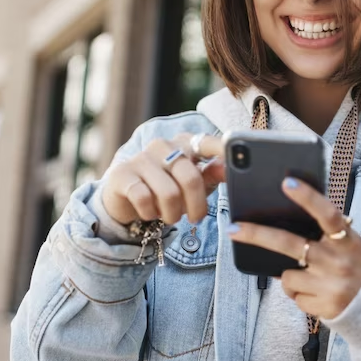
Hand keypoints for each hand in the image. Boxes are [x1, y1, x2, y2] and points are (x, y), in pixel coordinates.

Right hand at [101, 133, 224, 225]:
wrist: (125, 197)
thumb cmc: (167, 188)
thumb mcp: (193, 183)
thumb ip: (211, 174)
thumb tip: (227, 170)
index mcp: (184, 143)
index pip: (208, 143)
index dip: (223, 152)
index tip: (238, 165)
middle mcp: (163, 145)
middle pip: (190, 177)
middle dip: (196, 206)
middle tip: (195, 218)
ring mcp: (141, 157)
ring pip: (168, 193)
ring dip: (172, 214)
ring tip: (170, 216)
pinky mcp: (122, 173)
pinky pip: (144, 198)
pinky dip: (150, 213)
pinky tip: (149, 212)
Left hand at [227, 177, 360, 319]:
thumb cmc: (357, 265)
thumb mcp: (350, 244)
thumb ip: (327, 233)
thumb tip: (285, 220)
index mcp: (347, 240)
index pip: (327, 213)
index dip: (307, 197)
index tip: (286, 182)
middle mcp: (339, 261)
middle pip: (289, 244)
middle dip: (256, 235)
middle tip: (231, 228)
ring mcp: (331, 286)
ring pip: (287, 276)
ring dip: (294, 277)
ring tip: (317, 279)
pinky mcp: (325, 307)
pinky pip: (295, 296)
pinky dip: (302, 295)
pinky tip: (321, 295)